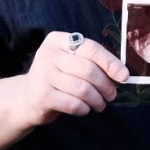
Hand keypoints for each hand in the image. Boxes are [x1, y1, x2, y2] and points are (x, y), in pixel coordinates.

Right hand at [15, 31, 129, 127]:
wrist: (25, 98)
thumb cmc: (56, 78)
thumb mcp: (69, 62)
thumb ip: (92, 62)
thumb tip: (121, 74)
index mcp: (58, 40)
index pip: (91, 48)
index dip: (110, 63)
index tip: (124, 76)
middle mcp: (48, 54)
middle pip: (88, 70)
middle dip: (106, 85)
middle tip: (112, 95)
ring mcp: (43, 75)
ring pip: (83, 89)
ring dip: (97, 100)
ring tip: (100, 104)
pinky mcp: (42, 96)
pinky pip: (73, 104)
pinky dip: (84, 109)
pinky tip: (84, 109)